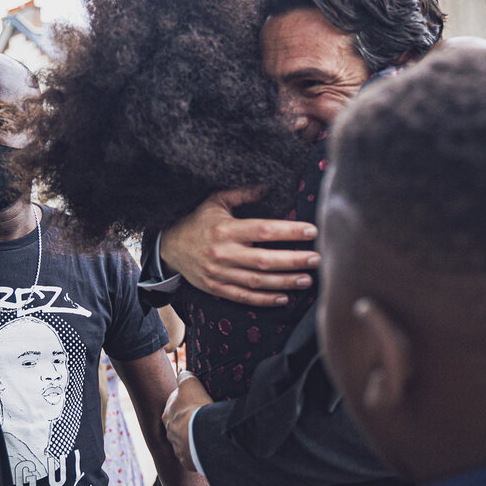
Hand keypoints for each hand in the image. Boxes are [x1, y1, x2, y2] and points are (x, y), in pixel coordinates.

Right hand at [161, 188, 319, 304]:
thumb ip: (242, 194)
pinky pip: (244, 297)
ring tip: (308, 279)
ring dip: (285, 282)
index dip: (289, 231)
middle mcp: (223, 253)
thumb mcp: (215, 201)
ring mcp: (219, 273)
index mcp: (226, 229)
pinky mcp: (216, 288)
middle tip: (317, 259)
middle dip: (294, 260)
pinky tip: (285, 297)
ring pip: (257, 281)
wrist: (168, 246)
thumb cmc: (198, 220)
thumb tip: (269, 185)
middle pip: (264, 260)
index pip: (263, 230)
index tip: (312, 231)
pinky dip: (265, 299)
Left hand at [162, 372, 212, 471]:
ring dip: (193, 436)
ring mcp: (178, 447)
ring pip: (184, 439)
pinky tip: (207, 446)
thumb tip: (182, 373)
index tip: (195, 400)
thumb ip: (185, 377)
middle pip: (178, 423)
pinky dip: (198, 450)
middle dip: (187, 420)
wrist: (202, 436)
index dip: (185, 401)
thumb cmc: (195, 408)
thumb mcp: (190, 384)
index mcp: (167, 414)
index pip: (174, 404)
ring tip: (206, 432)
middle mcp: (169, 431)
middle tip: (202, 416)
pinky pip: (193, 454)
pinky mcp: (188, 460)